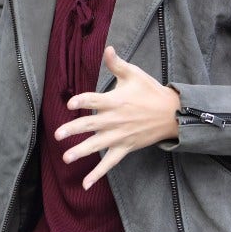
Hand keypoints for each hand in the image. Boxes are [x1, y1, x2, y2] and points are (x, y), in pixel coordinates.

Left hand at [53, 46, 179, 189]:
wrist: (173, 114)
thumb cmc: (150, 91)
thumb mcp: (134, 74)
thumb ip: (116, 64)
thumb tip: (107, 48)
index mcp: (115, 101)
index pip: (95, 100)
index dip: (82, 101)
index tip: (70, 104)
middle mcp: (115, 120)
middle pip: (91, 125)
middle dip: (73, 130)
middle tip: (57, 135)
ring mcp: (120, 136)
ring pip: (98, 146)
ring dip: (81, 152)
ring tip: (66, 158)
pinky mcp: (125, 148)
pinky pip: (109, 163)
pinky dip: (97, 174)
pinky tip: (85, 184)